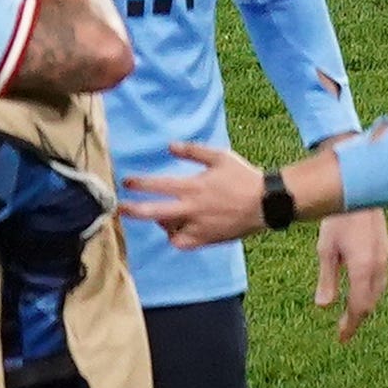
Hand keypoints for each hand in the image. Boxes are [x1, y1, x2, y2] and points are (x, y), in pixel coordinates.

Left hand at [126, 138, 276, 249]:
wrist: (267, 203)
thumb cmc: (243, 177)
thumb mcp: (221, 157)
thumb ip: (193, 151)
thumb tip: (169, 146)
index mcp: (194, 187)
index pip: (159, 185)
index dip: (140, 184)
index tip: (126, 182)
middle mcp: (192, 208)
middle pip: (154, 212)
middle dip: (133, 211)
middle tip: (121, 209)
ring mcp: (198, 226)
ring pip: (168, 229)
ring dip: (162, 221)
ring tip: (165, 215)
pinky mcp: (206, 239)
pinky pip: (182, 242)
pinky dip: (176, 237)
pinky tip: (179, 229)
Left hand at [310, 206, 387, 342]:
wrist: (359, 192)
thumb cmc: (338, 221)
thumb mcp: (326, 251)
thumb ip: (327, 280)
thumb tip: (324, 307)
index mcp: (364, 269)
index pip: (360, 307)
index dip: (351, 325)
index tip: (341, 338)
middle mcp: (379, 266)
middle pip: (371, 302)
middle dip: (358, 317)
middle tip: (344, 331)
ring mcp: (386, 258)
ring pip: (378, 291)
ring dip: (365, 305)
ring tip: (351, 314)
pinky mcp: (386, 251)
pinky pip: (381, 279)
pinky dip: (371, 292)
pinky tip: (360, 290)